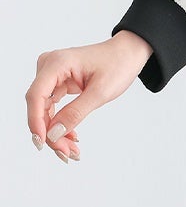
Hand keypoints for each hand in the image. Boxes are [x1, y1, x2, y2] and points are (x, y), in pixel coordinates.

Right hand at [25, 32, 152, 162]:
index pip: (36, 96)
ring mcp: (51, 75)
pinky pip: (52, 107)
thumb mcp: (101, 92)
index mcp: (58, 63)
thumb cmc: (118, 64)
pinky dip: (60, 123)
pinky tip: (71, 136)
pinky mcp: (57, 82)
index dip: (36, 121)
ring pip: (44, 110)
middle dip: (50, 133)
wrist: (128, 53)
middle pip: (39, 106)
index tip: (43, 143)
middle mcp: (49, 67)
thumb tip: (52, 134)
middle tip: (67, 153)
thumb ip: (75, 113)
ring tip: (72, 150)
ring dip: (55, 132)